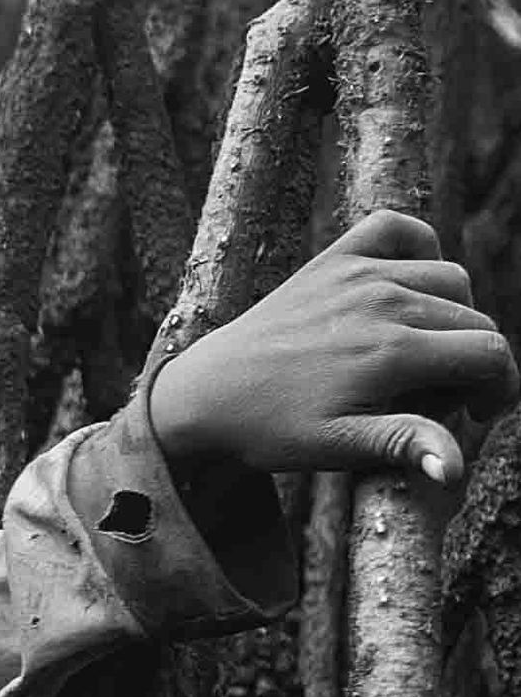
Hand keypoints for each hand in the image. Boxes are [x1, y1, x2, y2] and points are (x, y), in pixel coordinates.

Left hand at [147, 210, 516, 501]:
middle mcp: (383, 300)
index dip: (499, 388)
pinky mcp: (335, 257)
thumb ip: (403, 445)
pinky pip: (400, 229)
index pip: (488, 353)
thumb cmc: (271, 430)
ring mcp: (359, 272)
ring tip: (417, 358)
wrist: (206, 395)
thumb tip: (454, 467)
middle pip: (473, 320)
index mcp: (391, 350)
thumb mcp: (337, 447)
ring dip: (450, 316)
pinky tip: (409, 289)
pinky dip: (420, 249)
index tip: (476, 414)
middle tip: (430, 402)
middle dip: (469, 363)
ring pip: (450, 279)